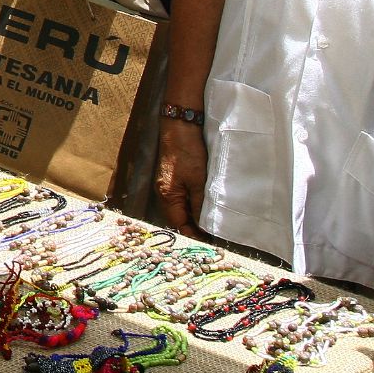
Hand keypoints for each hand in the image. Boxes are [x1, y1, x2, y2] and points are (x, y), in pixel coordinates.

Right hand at [154, 120, 208, 237]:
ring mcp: (165, 186)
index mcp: (167, 196)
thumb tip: (203, 225)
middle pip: (176, 218)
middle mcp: (162, 193)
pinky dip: (189, 208)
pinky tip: (201, 209)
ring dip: (191, 218)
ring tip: (208, 227)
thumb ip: (199, 205)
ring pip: (178, 210)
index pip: (178, 223)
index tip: (208, 244)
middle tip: (211, 238)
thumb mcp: (198, 181)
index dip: (193, 235)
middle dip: (192, 229)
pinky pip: (179, 200)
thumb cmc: (188, 153)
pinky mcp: (170, 179)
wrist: (179, 128)